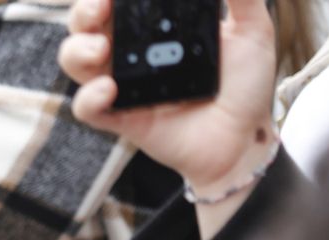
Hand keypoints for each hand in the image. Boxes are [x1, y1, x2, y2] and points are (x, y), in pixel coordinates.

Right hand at [58, 0, 277, 192]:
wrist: (245, 137)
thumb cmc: (244, 86)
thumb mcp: (253, 33)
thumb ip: (243, 0)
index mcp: (155, 29)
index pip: (118, 3)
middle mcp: (132, 54)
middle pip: (86, 27)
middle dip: (83, 13)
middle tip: (100, 9)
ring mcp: (122, 86)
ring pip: (75, 63)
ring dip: (77, 50)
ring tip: (100, 49)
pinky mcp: (120, 118)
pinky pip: (87, 108)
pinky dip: (88, 97)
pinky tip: (109, 89)